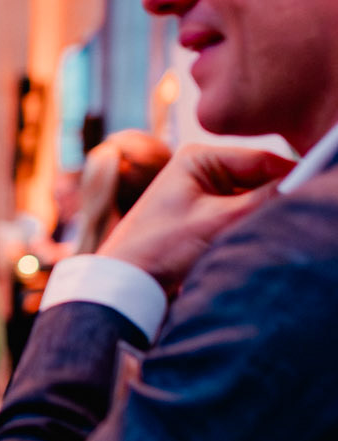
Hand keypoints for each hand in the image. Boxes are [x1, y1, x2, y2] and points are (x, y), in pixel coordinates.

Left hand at [99, 143, 293, 292]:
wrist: (125, 282)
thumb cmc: (160, 246)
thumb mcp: (218, 222)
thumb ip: (263, 201)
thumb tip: (301, 184)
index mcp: (200, 157)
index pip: (263, 159)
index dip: (293, 174)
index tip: (316, 190)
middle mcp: (203, 170)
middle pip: (260, 179)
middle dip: (278, 199)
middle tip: (297, 216)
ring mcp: (204, 194)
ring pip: (253, 200)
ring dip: (264, 216)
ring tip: (272, 231)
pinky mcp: (205, 218)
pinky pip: (241, 218)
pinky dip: (251, 228)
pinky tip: (257, 240)